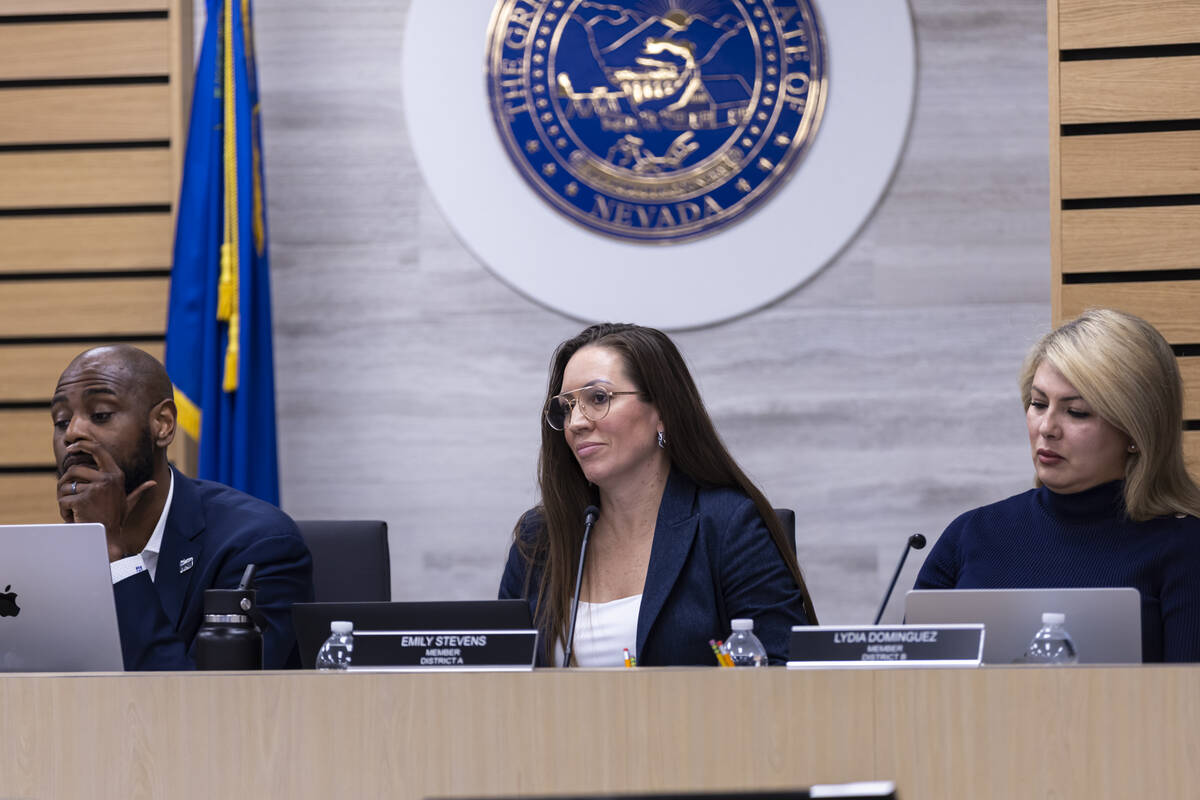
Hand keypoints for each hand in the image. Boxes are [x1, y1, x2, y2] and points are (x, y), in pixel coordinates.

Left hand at [57, 442, 155, 561]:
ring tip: (74, 511)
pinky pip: (63, 500)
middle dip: (65, 482)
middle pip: (74, 469)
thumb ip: (139, 491)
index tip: (72, 446)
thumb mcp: (128, 502)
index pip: (98, 450)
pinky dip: (63, 511)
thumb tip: (154, 483)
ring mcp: (95, 489)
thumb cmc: (116, 519)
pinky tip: (73, 518)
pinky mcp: (82, 499)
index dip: (83, 444)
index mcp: (116, 475)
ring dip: (64, 499)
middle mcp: (107, 479)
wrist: (108, 538)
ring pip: (65, 486)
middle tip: (67, 494)